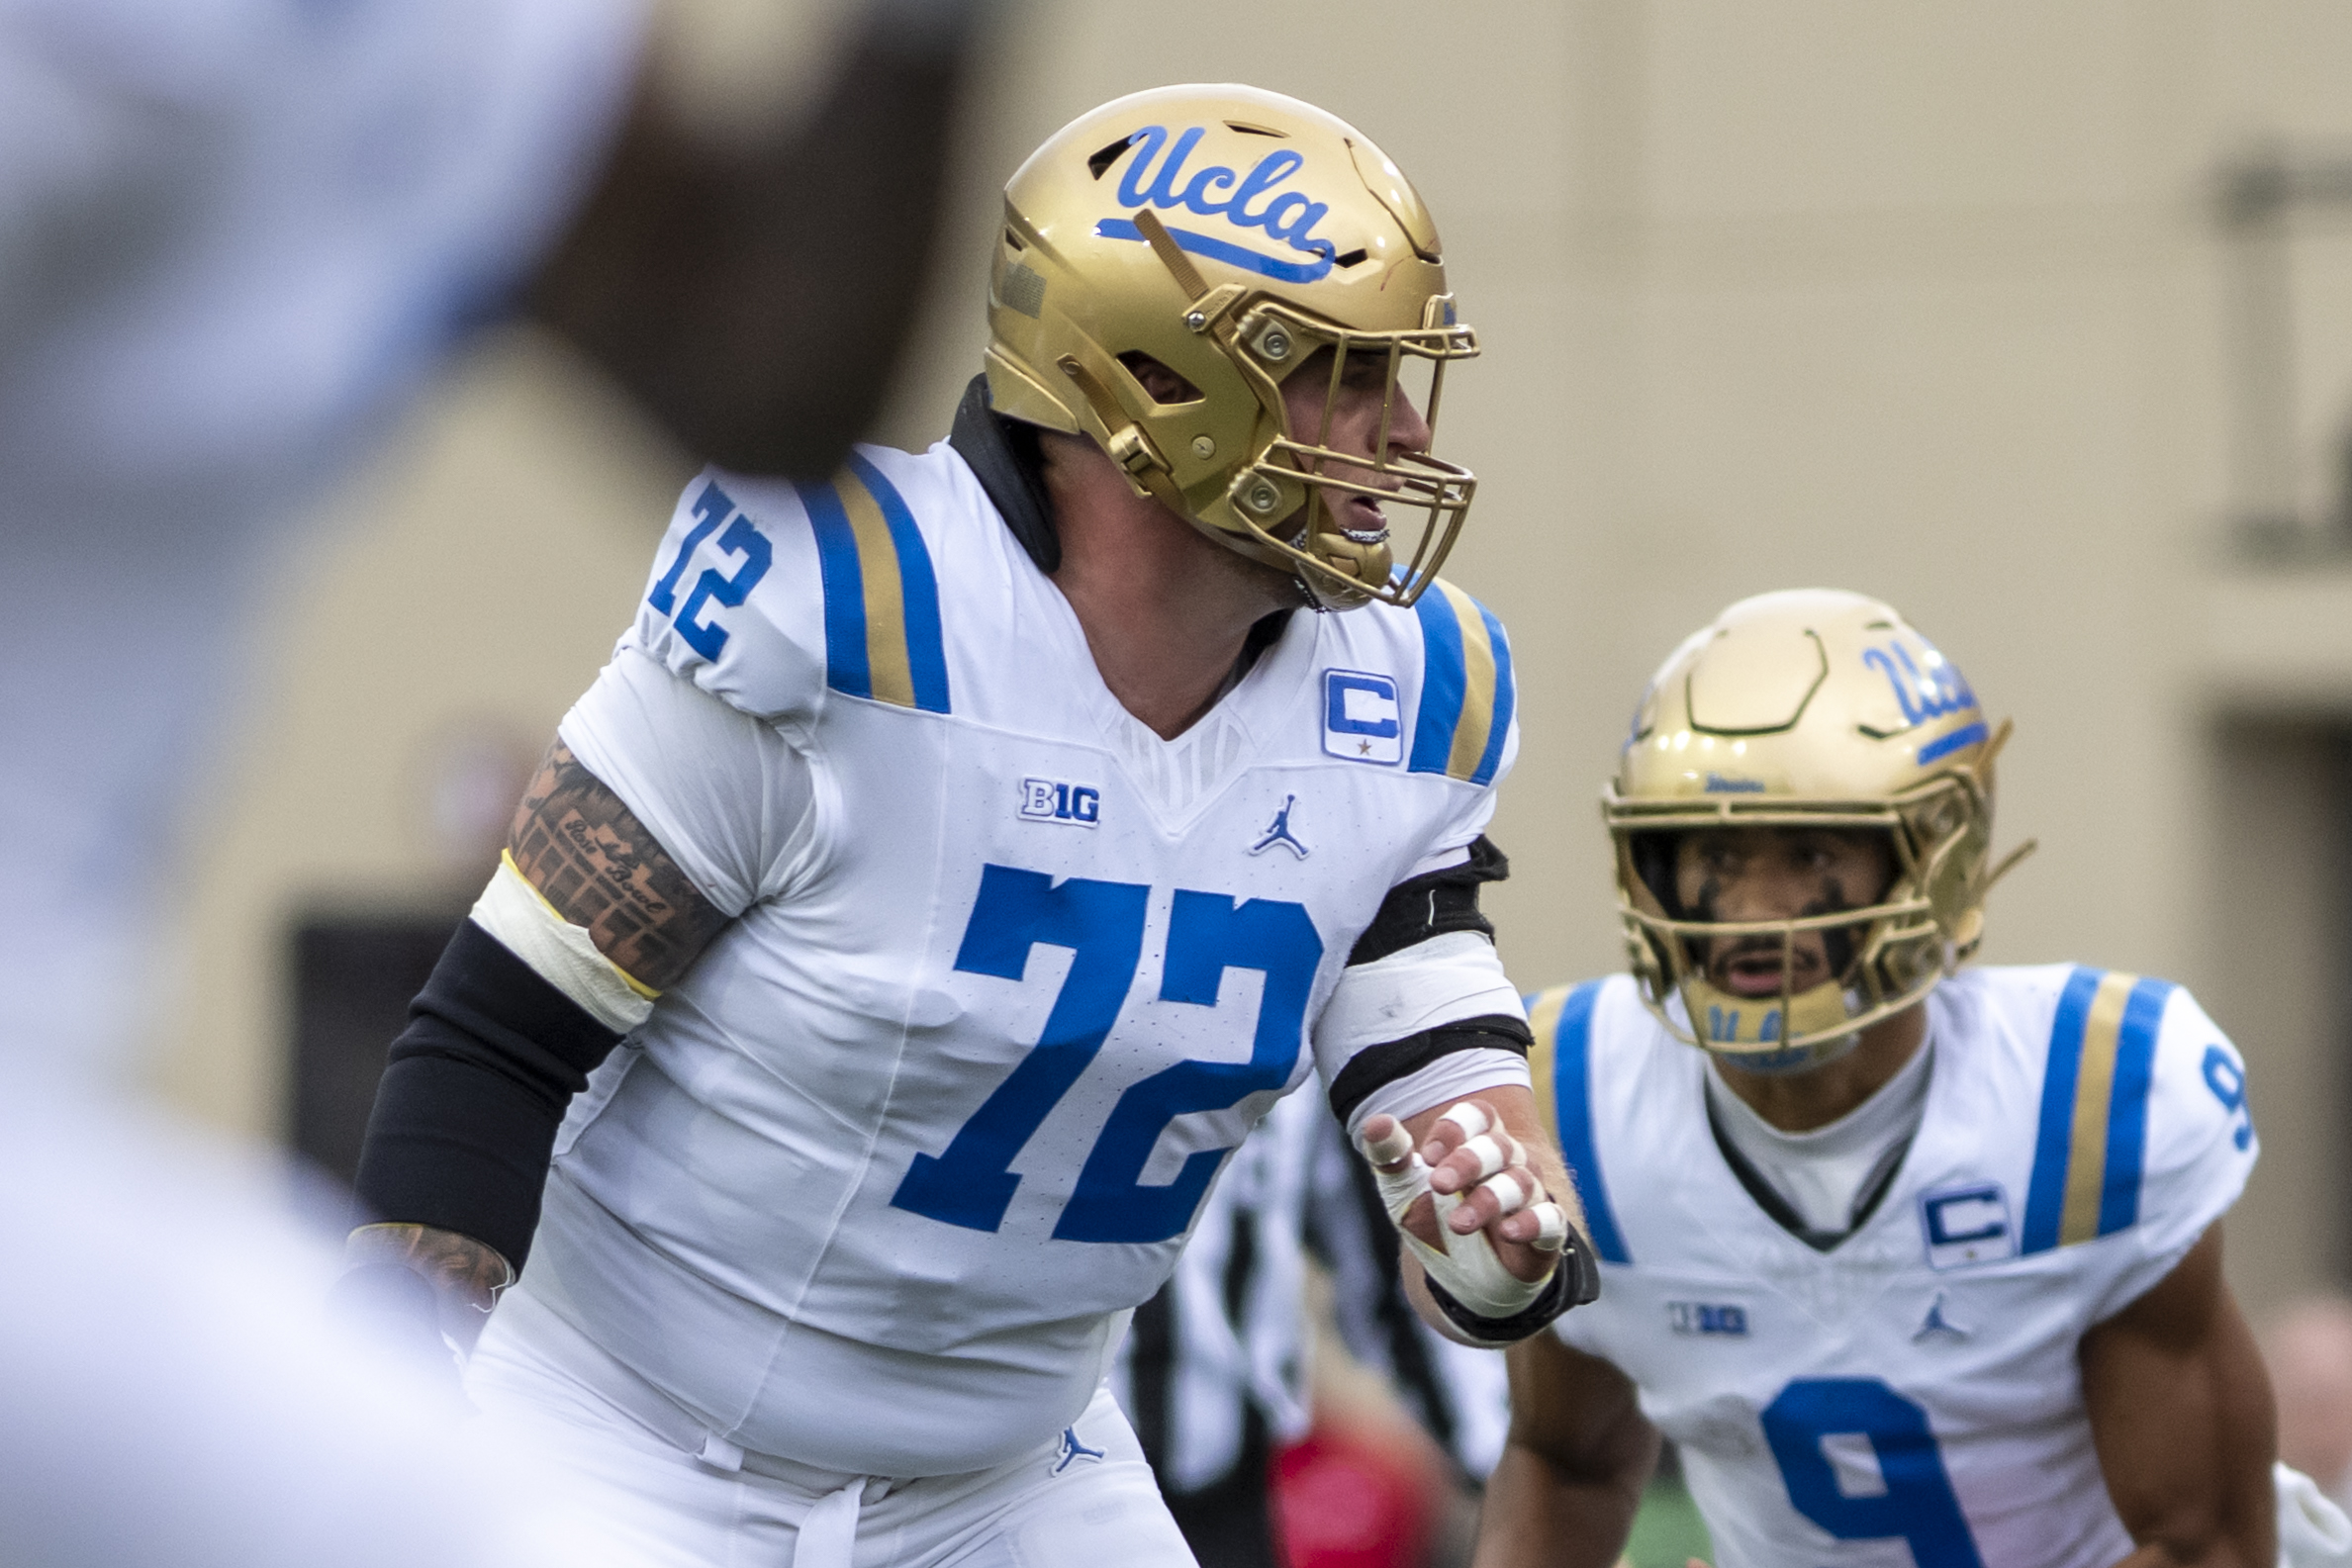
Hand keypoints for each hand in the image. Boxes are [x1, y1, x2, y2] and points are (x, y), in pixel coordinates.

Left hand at [1362, 1098, 1563, 1284]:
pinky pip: (1550, 1219)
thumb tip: (1375, 1122)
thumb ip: (1390, 1155)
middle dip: (1468, 1161)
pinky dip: (1532, 1223)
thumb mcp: (1403, 1188)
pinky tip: (1507, 1232)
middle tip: (1438, 1185)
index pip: (1479, 1115)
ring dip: (1489, 1199)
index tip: (1427, 1157)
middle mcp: (1508, 1163)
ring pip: (1520, 1182)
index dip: (1455, 1128)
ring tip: (1458, 1223)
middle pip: (1498, 1145)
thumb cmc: (1433, 1219)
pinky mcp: (1545, 1233)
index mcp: (1475, 1143)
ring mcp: (1529, 1197)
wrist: (1461, 1279)